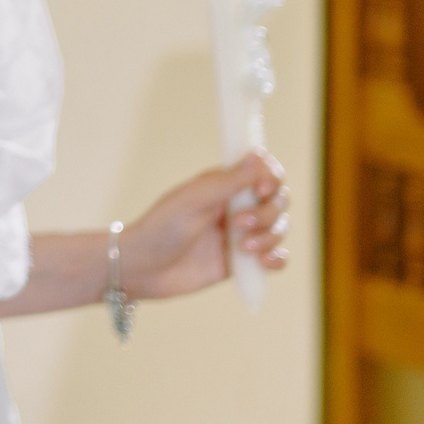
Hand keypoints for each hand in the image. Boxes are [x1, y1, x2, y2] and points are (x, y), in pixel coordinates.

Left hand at [120, 151, 290, 299]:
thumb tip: (259, 154)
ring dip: (269, 236)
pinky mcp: (244, 262)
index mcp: (223, 184)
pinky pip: (277, 256)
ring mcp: (242, 234)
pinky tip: (264, 262)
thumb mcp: (193, 200)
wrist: (144, 269)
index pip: (264, 172)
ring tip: (243, 247)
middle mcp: (236, 206)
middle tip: (237, 224)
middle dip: (267, 212)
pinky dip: (278, 258)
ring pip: (279, 228)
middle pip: (277, 201)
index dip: (271, 178)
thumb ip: (228, 181)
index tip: (261, 189)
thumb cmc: (161, 228)